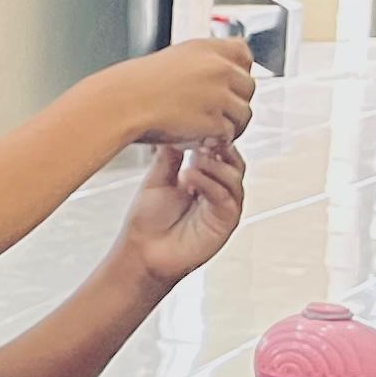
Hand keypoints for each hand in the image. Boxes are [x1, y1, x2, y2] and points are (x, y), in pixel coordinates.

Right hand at [115, 35, 254, 148]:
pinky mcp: (215, 121)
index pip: (243, 55)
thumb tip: (220, 68)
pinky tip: (196, 139)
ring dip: (226, 124)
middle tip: (211, 114)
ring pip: (243, 114)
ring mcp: (219, 95)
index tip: (226, 84)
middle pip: (247, 87)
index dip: (237, 72)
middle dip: (232, 103)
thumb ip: (200, 62)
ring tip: (203, 130)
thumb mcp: (172, 60)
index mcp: (207, 49)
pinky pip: (228, 134)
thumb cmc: (134, 87)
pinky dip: (214, 140)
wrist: (119, 105)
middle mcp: (218, 68)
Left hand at [120, 138, 245, 289]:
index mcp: (203, 178)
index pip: (218, 151)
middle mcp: (217, 190)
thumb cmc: (148, 222)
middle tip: (203, 136)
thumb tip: (175, 127)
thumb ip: (169, 157)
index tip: (198, 123)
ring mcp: (223, 205)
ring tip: (194, 158)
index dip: (211, 137)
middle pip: (233, 160)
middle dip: (220, 147)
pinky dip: (209, 183)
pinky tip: (189, 177)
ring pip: (233, 176)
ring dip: (213, 164)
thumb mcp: (157, 180)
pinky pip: (225, 197)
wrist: (142, 253)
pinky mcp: (225, 221)